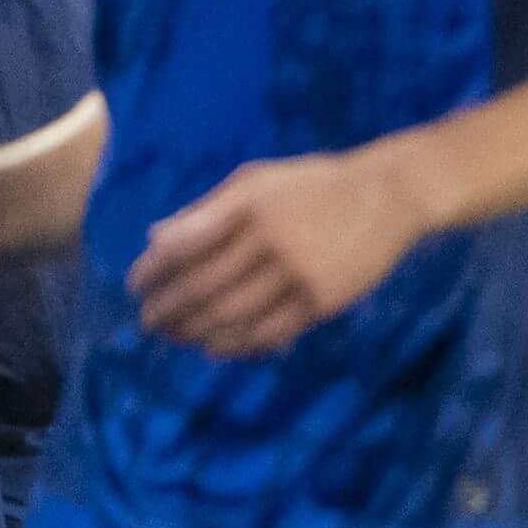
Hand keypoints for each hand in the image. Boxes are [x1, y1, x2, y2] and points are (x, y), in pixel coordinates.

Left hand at [129, 147, 426, 354]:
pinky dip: (241, 344)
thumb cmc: (315, 185)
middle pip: (203, 286)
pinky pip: (273, 331)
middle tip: (149, 323)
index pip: (183, 245)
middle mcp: (270, 239)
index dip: (152, 270)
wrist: (390, 195)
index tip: (136, 287)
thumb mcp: (256, 179)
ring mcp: (300, 273)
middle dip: (168, 309)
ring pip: (234, 315)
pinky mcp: (324, 299)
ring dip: (198, 332)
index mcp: (247, 205)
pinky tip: (220, 348)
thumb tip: (155, 239)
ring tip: (179, 338)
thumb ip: (206, 209)